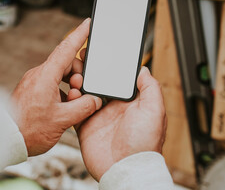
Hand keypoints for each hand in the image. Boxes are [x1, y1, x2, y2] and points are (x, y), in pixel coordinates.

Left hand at [11, 18, 101, 156]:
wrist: (4, 140)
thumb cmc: (29, 130)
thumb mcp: (62, 119)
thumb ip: (83, 107)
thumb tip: (94, 99)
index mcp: (46, 76)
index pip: (66, 49)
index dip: (80, 34)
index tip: (89, 23)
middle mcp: (39, 75)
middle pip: (67, 62)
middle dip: (80, 73)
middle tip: (82, 92)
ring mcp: (35, 82)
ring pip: (60, 73)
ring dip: (72, 83)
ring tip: (73, 102)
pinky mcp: (33, 90)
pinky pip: (53, 83)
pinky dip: (63, 89)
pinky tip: (65, 105)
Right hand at [68, 63, 166, 180]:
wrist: (125, 169)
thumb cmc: (144, 144)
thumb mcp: (155, 111)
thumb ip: (150, 88)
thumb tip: (143, 69)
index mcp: (130, 102)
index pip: (118, 79)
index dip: (110, 67)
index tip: (102, 55)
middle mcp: (114, 107)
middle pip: (100, 84)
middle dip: (91, 73)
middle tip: (82, 62)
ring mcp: (99, 116)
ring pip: (85, 94)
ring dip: (79, 84)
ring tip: (75, 76)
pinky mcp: (86, 126)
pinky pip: (76, 110)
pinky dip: (71, 101)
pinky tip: (70, 93)